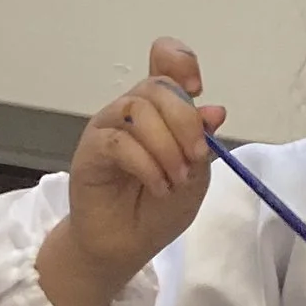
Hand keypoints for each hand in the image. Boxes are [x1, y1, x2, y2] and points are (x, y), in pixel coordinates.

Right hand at [36, 39, 224, 305]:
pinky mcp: (91, 151)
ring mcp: (108, 127)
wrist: (125, 245)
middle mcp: (132, 110)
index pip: (163, 59)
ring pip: (138, 110)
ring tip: (176, 179)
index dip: (180, 62)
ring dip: (167, 146)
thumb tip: (214, 110)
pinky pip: (119, 142)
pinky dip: (146, 164)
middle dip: (185, 121)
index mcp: (159, 109)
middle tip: (196, 158)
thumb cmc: (158, 210)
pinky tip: (159, 185)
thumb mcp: (195, 175)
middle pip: (158, 87)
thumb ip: (201, 141)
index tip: (197, 87)